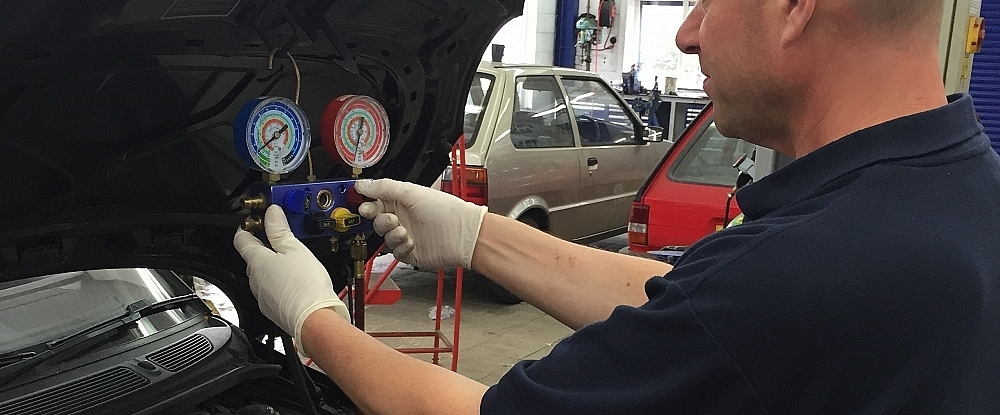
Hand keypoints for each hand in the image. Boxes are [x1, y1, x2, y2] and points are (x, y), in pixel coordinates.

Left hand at [233, 205, 350, 352]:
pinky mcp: (274, 308)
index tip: (259, 220)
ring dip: (275, 265)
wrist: (314, 320)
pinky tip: (298, 279)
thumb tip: (271, 213)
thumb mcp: (295, 249)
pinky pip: (274, 289)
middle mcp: (254, 280)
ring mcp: (263, 296)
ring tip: (295, 258)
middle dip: (266, 245)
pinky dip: (282, 281)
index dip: (249, 226)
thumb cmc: (305, 287)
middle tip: (283, 236)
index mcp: (256, 261)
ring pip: (265, 274)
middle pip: (254, 256)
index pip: (242, 238)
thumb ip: (280, 230)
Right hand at [354, 179, 486, 269]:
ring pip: (384, 237)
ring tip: (403, 231)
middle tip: (390, 219)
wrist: (462, 236)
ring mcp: (406, 235)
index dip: (367, 204)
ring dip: (391, 234)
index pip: (376, 201)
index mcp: (401, 200)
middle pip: (377, 220)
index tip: (362, 206)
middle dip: (380, 220)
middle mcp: (403, 217)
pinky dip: (400, 247)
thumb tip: (362, 184)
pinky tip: (411, 242)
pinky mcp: (410, 252)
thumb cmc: (444, 211)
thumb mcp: (410, 192)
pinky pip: (395, 252)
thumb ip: (383, 188)